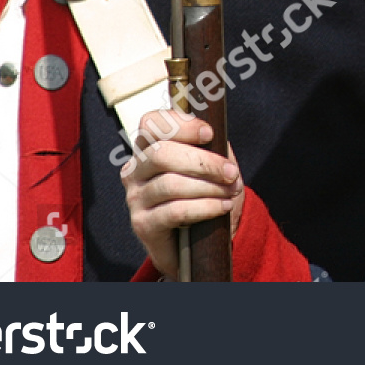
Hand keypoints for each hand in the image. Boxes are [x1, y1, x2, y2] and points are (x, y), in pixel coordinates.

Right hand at [122, 109, 242, 278]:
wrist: (196, 241)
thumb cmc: (203, 194)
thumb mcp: (211, 166)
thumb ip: (211, 146)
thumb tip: (216, 134)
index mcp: (148, 147)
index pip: (151, 123)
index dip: (180, 125)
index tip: (209, 133)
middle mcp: (134, 170)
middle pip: (162, 154)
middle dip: (203, 162)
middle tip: (230, 173)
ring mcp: (135, 198)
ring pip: (170, 184)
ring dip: (208, 187)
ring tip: (230, 192)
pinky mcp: (142, 224)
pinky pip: (174, 211)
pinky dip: (205, 207)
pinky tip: (222, 207)